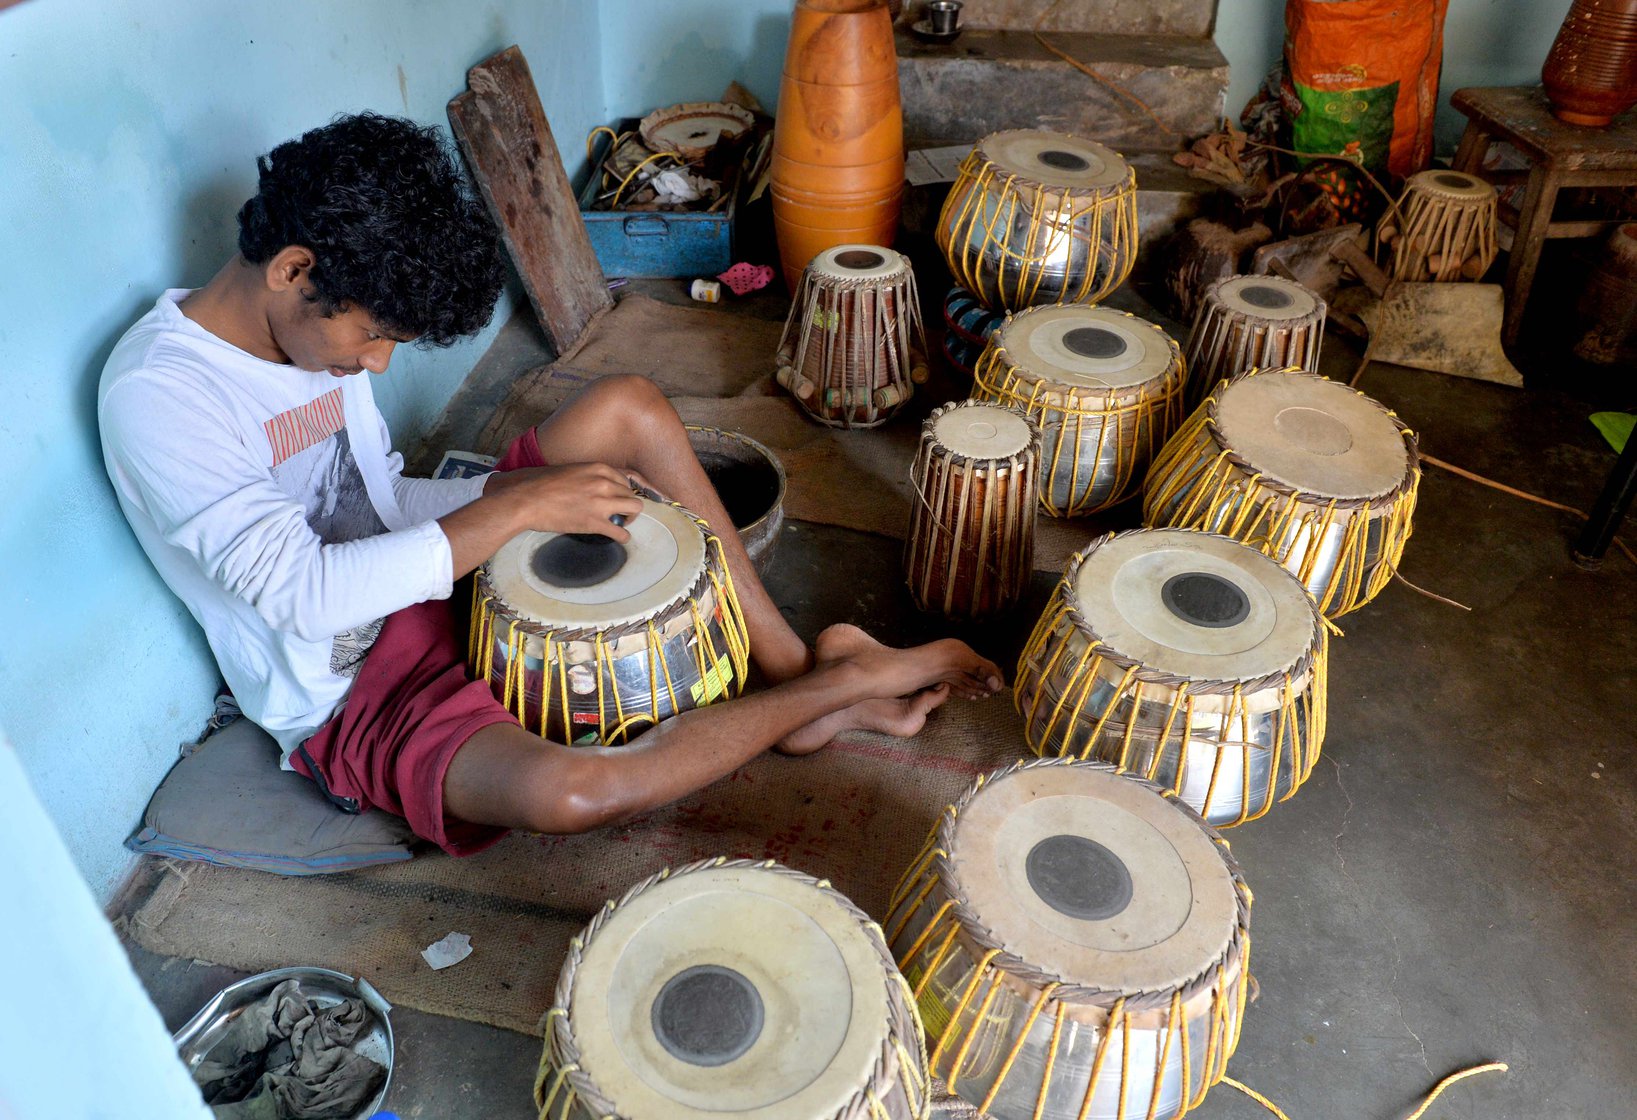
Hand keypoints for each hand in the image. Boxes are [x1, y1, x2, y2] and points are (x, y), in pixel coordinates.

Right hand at [486, 463, 644, 540]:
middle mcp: (605, 483)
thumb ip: (587, 475)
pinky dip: (623, 537)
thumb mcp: (570, 470)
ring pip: (635, 510)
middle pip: (631, 494)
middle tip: (619, 512)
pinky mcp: (595, 523)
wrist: (526, 499)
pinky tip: (619, 538)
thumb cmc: (540, 483)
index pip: (625, 478)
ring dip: (630, 518)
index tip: (619, 497)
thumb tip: (592, 485)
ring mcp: (602, 503)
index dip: (623, 490)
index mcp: (598, 468)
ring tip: (620, 523)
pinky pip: (622, 533)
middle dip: (627, 504)